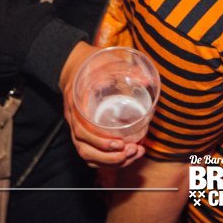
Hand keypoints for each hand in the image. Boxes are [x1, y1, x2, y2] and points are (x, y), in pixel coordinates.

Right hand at [60, 41, 145, 168]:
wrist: (76, 64)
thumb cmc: (93, 63)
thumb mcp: (108, 61)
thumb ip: (127, 70)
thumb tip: (148, 79)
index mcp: (76, 104)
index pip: (81, 131)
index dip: (99, 141)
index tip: (120, 143)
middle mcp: (74, 120)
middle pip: (84, 149)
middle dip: (108, 156)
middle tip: (132, 151)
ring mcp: (78, 128)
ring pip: (88, 155)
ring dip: (110, 161)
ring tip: (134, 154)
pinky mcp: (85, 132)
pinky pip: (92, 153)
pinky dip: (107, 160)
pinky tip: (127, 156)